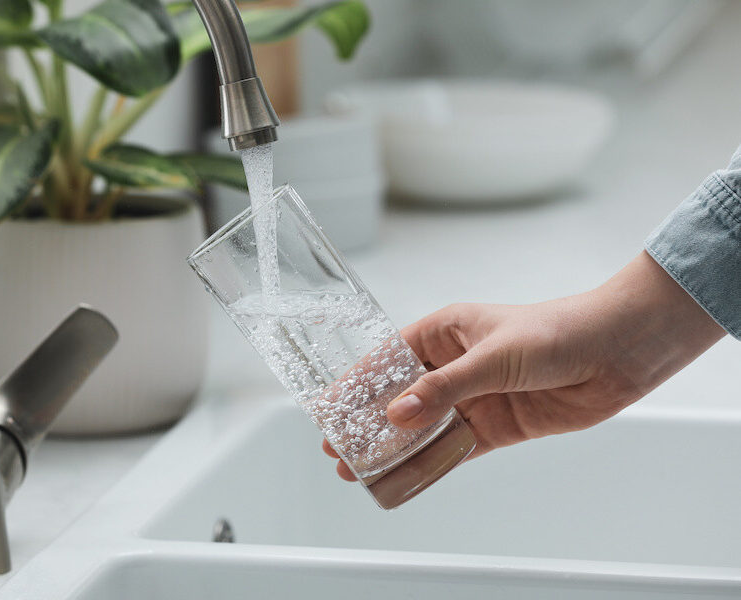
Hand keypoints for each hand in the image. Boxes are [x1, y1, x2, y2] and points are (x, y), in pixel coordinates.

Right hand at [324, 252, 724, 480]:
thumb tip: (397, 414)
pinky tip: (407, 475)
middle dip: (369, 421)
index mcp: (445, 331)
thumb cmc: (556, 331)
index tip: (330, 408)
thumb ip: (444, 387)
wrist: (615, 352)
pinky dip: (431, 462)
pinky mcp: (496, 425)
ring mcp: (474, 396)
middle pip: (401, 396)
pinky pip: (455, 447)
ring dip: (395, 447)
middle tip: (338, 447)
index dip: (358, 384)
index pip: (388, 359)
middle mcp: (454, 364)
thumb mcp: (491, 355)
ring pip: (424, 426)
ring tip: (362, 467)